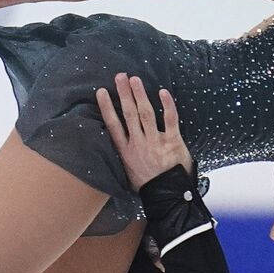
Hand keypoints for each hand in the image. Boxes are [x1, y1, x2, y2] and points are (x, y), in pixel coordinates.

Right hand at [96, 73, 191, 190]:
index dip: (107, 107)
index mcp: (126, 151)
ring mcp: (155, 142)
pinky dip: (167, 105)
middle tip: (120, 76)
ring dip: (140, 94)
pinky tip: (162, 92)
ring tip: (134, 79)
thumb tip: (115, 138)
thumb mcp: (128, 170)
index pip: (113, 125)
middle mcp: (138, 144)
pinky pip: (170, 120)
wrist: (167, 195)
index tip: (101, 92)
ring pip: (146, 114)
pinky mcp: (172, 142)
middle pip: (129, 114)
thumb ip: (123, 153)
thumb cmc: (147, 182)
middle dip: (124, 94)